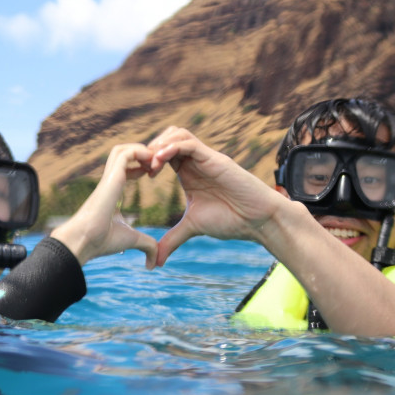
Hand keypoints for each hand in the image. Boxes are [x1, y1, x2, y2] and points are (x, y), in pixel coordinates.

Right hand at [50, 143, 158, 268]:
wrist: (84, 241)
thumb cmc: (102, 241)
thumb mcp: (131, 240)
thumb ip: (146, 245)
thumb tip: (155, 262)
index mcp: (113, 191)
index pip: (126, 168)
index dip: (142, 166)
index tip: (154, 173)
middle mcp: (110, 181)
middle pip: (124, 153)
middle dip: (143, 153)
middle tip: (158, 164)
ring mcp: (109, 177)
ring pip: (123, 149)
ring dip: (142, 150)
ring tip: (156, 162)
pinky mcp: (111, 177)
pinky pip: (126, 153)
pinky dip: (140, 152)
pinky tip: (152, 163)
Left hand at [147, 126, 286, 264]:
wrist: (258, 221)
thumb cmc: (231, 220)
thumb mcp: (193, 228)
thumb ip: (172, 239)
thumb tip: (155, 261)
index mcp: (188, 173)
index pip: (162, 154)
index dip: (146, 161)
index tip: (135, 176)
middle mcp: (196, 162)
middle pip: (167, 137)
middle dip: (150, 148)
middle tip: (141, 169)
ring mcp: (205, 158)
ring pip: (177, 133)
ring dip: (160, 144)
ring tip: (151, 165)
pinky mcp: (215, 159)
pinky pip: (189, 143)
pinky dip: (172, 147)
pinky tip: (161, 162)